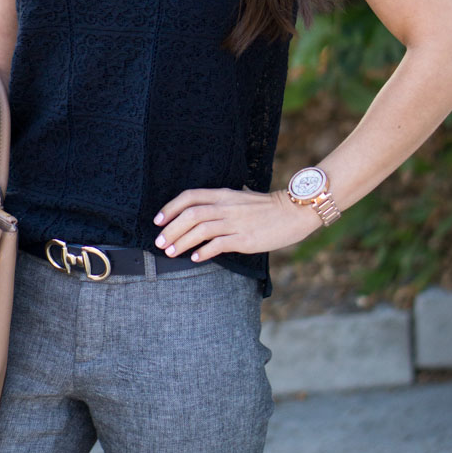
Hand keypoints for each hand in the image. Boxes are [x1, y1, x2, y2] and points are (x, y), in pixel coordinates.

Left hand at [153, 187, 319, 260]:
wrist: (293, 212)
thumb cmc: (266, 207)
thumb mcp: (240, 197)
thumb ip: (221, 201)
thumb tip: (203, 210)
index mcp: (222, 194)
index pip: (189, 197)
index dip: (170, 208)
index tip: (157, 221)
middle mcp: (226, 206)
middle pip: (190, 214)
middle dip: (171, 229)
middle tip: (159, 243)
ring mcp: (235, 222)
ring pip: (201, 230)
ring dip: (182, 242)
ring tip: (171, 253)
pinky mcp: (245, 238)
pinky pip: (219, 244)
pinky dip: (204, 252)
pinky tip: (195, 258)